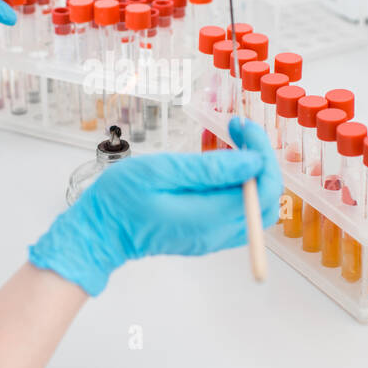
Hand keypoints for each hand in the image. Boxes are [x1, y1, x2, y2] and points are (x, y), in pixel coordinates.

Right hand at [28, 118, 281, 295]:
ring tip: (232, 143)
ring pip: (257, 207)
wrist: (100, 232)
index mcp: (209, 218)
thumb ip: (210, 169)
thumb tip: (252, 162)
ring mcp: (213, 239)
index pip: (263, 190)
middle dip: (262, 161)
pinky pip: (239, 212)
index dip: (262, 154)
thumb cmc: (119, 199)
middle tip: (241, 132)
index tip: (244, 129)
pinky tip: (220, 166)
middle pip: (268, 201)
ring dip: (252, 173)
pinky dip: (240, 186)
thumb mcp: (161, 172)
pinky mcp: (207, 235)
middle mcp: (217, 233)